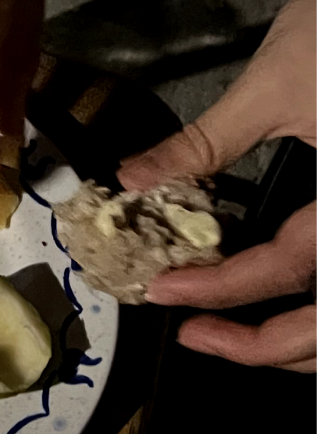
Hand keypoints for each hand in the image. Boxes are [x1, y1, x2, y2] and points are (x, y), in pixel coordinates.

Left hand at [116, 0, 316, 369]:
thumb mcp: (273, 86)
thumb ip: (206, 144)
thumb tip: (134, 178)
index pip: (289, 268)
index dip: (221, 287)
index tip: (163, 291)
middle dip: (264, 346)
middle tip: (195, 334)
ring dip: (298, 339)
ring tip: (231, 330)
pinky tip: (277, 289)